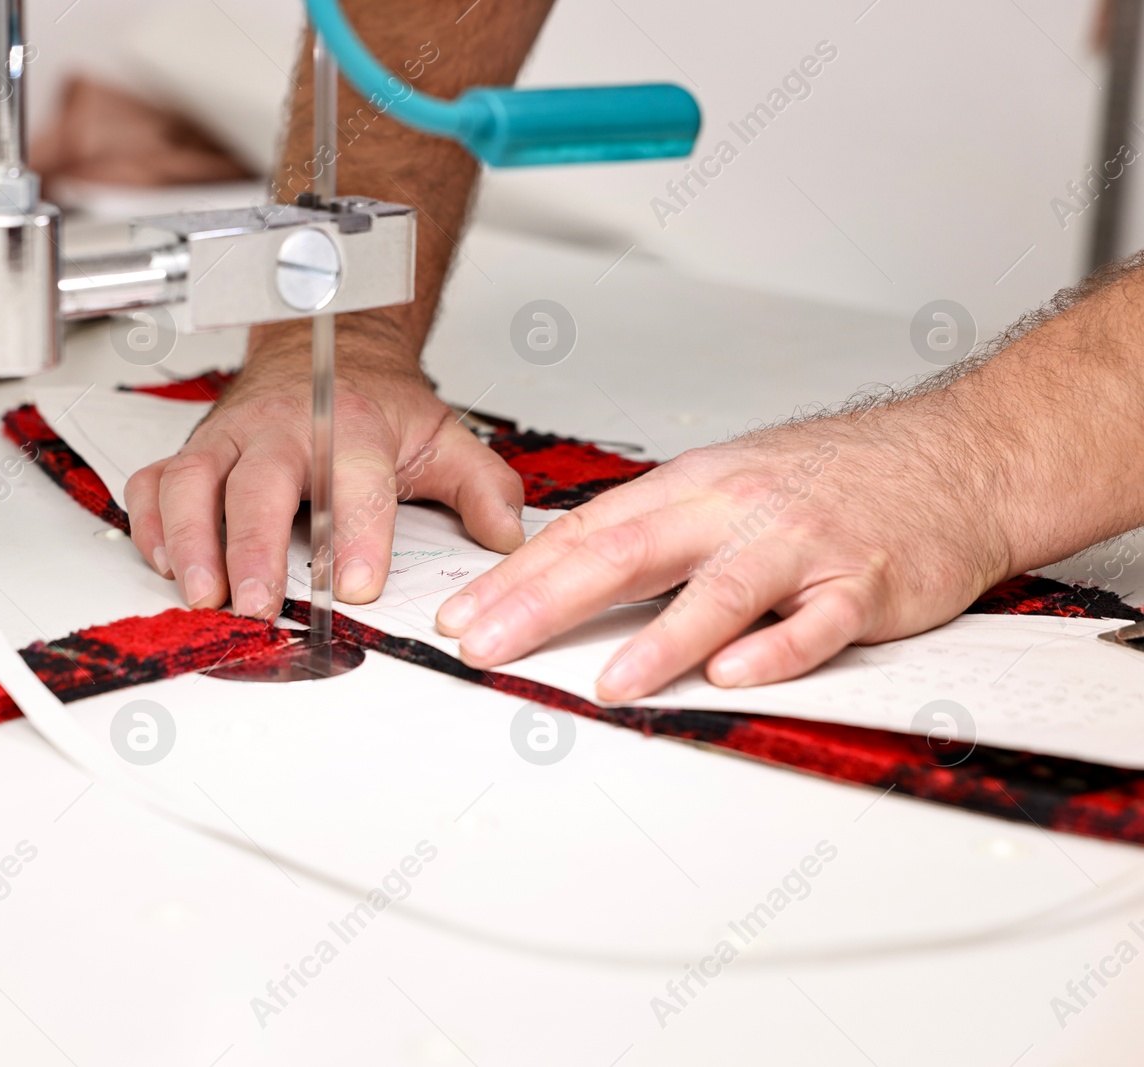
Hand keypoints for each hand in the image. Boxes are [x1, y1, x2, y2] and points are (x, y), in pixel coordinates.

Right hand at [125, 353, 525, 618]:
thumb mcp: (441, 436)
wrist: (323, 345)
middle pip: (258, 483)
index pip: (355, 479)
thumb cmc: (373, 402)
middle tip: (258, 603)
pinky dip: (151, 523)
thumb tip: (507, 535)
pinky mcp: (196, 451)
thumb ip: (481, 488)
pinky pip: (156, 483)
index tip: (355, 585)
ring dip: (191, 541)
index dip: (355, 534)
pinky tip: (164, 563)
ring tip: (203, 594)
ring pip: (192, 481)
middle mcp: (282, 428)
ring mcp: (231, 438)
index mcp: (349, 424)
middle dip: (253, 546)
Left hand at [434, 410, 1013, 699]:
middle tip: (486, 645)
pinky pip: (814, 623)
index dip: (516, 576)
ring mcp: (799, 546)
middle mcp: (736, 509)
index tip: (464, 615)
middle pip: (626, 555)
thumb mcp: (729, 483)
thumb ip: (657, 530)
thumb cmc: (833, 477)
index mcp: (693, 486)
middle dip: (544, 604)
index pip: (586, 532)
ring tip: (606, 682)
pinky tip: (733, 675)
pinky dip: (772, 651)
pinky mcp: (863, 584)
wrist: (955, 457)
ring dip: (658, 642)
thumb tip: (568, 574)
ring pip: (718, 592)